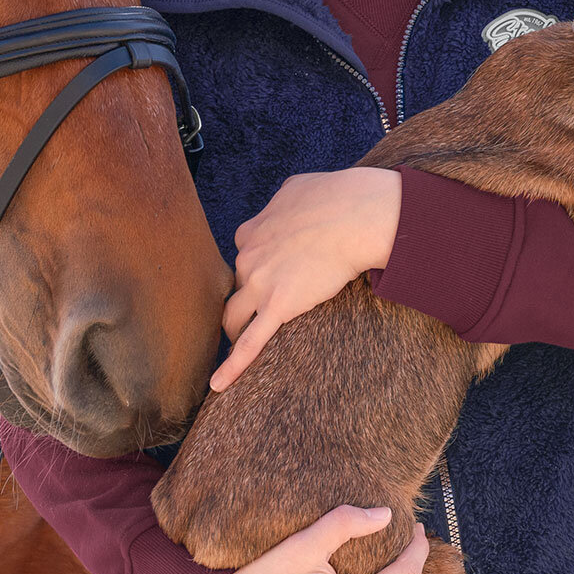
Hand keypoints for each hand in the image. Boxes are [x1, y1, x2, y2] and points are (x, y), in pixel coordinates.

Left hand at [212, 167, 400, 390]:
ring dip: (235, 330)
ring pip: (234, 316)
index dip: (254, 268)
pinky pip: (251, 343)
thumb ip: (285, 199)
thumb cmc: (336, 197)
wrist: (355, 216)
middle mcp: (248, 257)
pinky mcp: (278, 307)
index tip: (263, 276)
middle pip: (236, 287)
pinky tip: (217, 384)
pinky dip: (232, 367)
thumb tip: (291, 202)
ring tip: (239, 345)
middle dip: (242, 300)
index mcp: (251, 231)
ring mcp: (260, 284)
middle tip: (251, 314)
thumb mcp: (299, 188)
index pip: (243, 254)